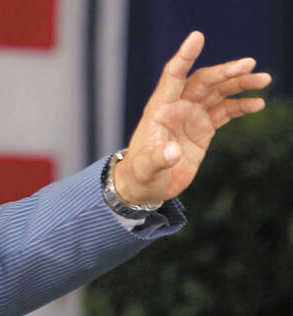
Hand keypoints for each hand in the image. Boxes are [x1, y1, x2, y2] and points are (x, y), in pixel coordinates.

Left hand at [114, 31, 270, 205]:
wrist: (146, 188)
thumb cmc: (140, 175)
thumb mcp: (146, 168)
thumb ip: (158, 159)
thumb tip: (172, 153)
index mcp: (159, 109)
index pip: (173, 76)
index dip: (184, 57)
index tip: (197, 37)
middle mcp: (177, 107)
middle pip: (204, 81)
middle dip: (226, 71)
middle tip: (250, 65)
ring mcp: (191, 116)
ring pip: (218, 92)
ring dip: (240, 84)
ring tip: (263, 79)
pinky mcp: (203, 129)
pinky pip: (225, 111)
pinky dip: (241, 106)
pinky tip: (257, 103)